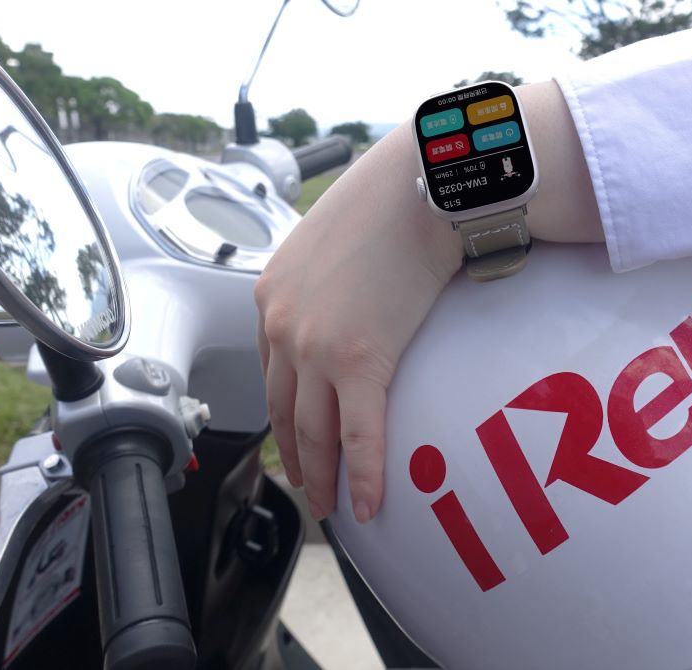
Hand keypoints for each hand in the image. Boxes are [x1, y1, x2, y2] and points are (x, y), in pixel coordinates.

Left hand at [255, 81, 601, 522]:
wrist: (420, 185)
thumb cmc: (390, 200)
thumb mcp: (335, 238)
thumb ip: (327, 279)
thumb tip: (352, 302)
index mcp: (274, 295)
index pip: (271, 371)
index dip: (282, 413)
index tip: (293, 436)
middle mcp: (284, 325)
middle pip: (284, 409)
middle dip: (295, 455)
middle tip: (307, 484)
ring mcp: (317, 346)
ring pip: (314, 430)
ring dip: (323, 475)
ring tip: (332, 505)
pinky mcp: (360, 360)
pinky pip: (360, 434)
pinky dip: (363, 475)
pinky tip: (367, 504)